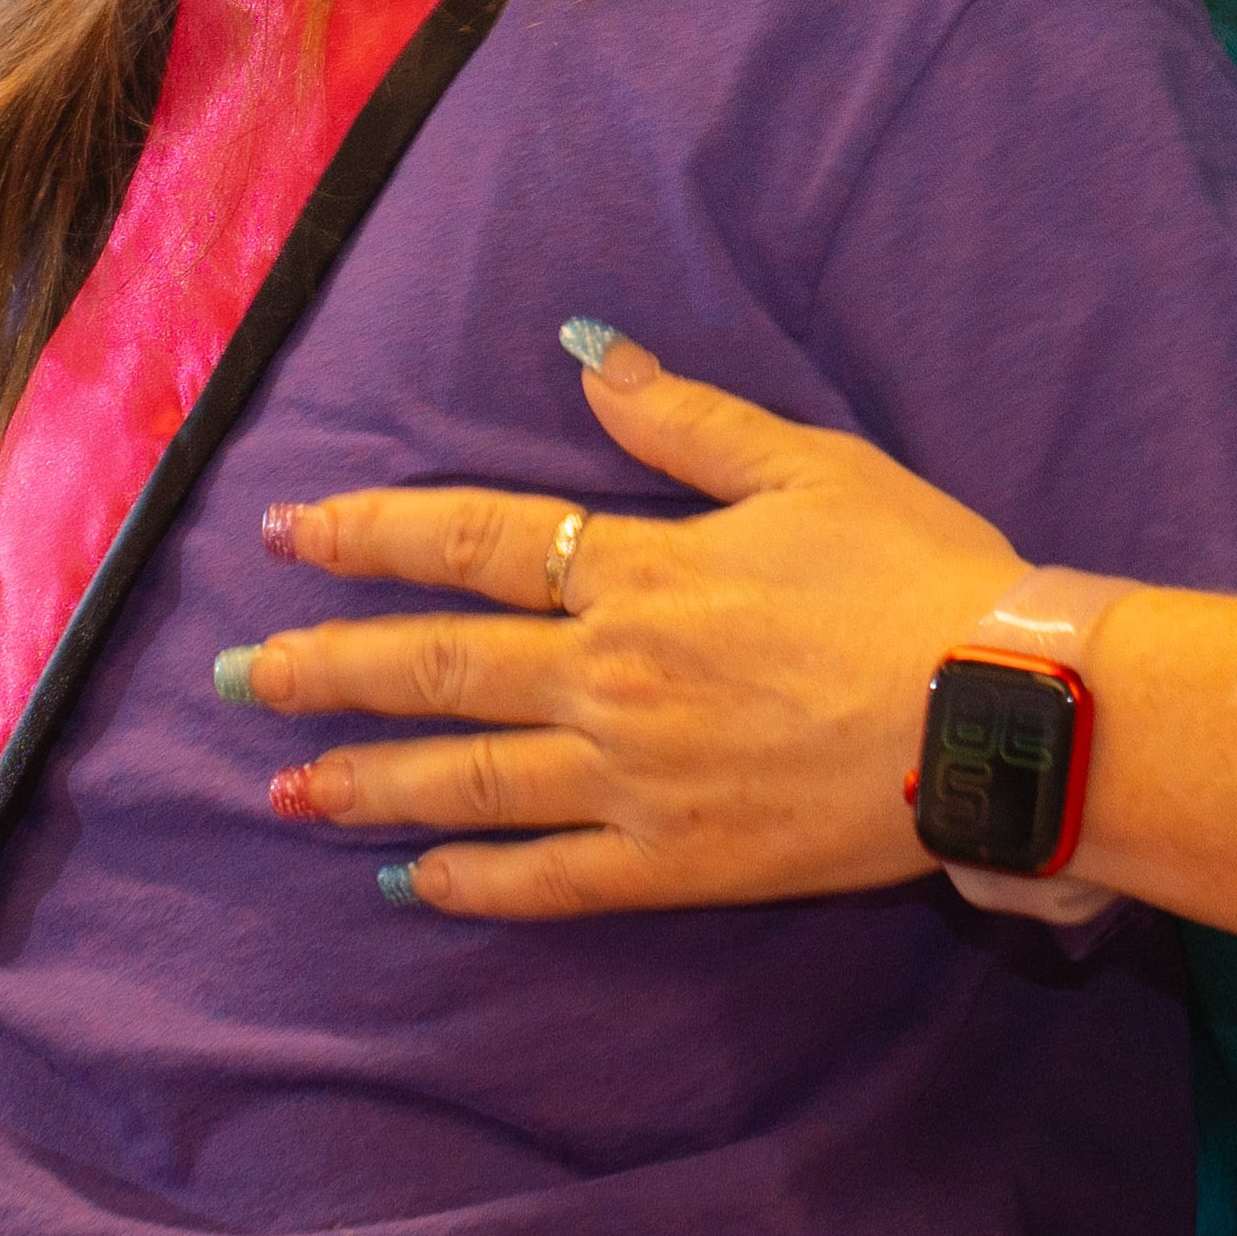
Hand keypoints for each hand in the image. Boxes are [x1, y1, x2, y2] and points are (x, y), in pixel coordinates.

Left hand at [229, 327, 1027, 917]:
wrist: (999, 712)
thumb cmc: (920, 575)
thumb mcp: (810, 465)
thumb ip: (685, 419)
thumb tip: (583, 350)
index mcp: (639, 566)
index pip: (469, 541)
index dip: (370, 534)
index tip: (287, 533)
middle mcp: (610, 673)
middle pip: (436, 667)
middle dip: (326, 669)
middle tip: (237, 676)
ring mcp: (635, 777)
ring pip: (467, 779)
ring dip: (365, 781)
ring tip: (282, 789)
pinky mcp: (677, 859)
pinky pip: (550, 880)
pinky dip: (473, 883)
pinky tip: (412, 885)